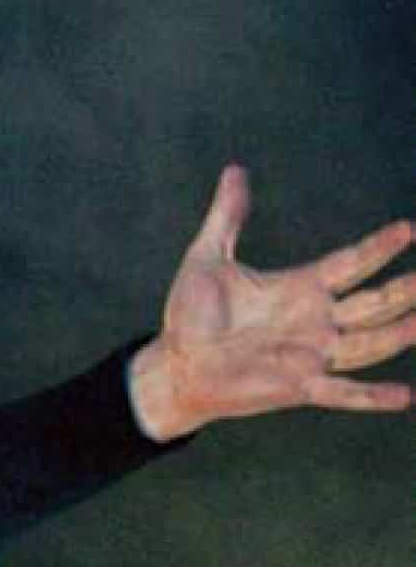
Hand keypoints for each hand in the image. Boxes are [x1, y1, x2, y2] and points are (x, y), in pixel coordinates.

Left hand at [128, 166, 415, 440]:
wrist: (174, 366)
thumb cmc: (190, 316)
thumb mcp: (207, 259)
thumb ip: (227, 217)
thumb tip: (235, 170)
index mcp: (300, 289)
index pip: (351, 263)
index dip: (378, 248)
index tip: (409, 228)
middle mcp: (315, 322)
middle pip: (374, 302)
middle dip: (405, 290)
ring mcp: (311, 355)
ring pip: (370, 343)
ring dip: (399, 333)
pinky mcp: (297, 387)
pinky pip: (342, 392)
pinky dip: (371, 396)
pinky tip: (405, 396)